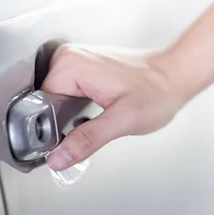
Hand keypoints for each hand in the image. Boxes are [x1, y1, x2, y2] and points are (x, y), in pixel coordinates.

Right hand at [42, 45, 184, 170]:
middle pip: (45, 102)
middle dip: (59, 124)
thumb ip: (87, 140)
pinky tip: (92, 115)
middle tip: (88, 130)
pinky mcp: (83, 67)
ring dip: (68, 117)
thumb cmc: (157, 92)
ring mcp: (76, 60)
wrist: (175, 76)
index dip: (48, 129)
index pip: (38, 105)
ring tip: (94, 120)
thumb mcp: (122, 121)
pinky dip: (74, 109)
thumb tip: (57, 157)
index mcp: (71, 65)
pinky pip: (66, 93)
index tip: (63, 144)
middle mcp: (70, 57)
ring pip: (55, 100)